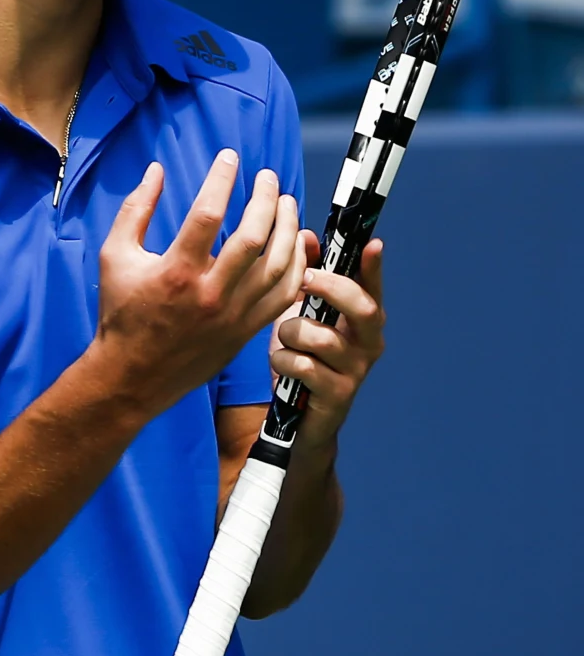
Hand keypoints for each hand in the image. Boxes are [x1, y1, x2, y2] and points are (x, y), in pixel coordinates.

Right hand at [95, 152, 306, 417]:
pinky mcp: (245, 332)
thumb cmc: (120, 313)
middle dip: (266, 198)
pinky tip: (294, 243)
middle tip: (268, 178)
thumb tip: (156, 170)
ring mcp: (232, 315)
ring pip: (278, 265)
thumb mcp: (114, 256)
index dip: (222, 179)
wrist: (131, 376)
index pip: (208, 213)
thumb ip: (136, 209)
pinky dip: (296, 266)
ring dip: (288, 228)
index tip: (230, 157)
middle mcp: (209, 292)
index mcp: (176, 271)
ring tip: (287, 203)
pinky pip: (284, 295)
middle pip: (254, 235)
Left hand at [269, 238, 385, 452]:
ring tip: (282, 340)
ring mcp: (356, 371)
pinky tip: (282, 367)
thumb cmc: (301, 357)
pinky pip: (303, 365)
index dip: (373, 267)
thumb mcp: (300, 314)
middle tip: (304, 278)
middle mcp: (368, 343)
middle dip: (331, 287)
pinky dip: (283, 360)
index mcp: (362, 320)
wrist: (298, 420)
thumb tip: (306, 235)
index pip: (372, 288)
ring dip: (291, 333)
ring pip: (320, 337)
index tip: (373, 243)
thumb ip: (306, 277)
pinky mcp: (338, 395)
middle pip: (362, 308)